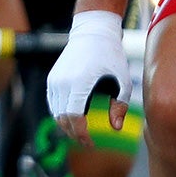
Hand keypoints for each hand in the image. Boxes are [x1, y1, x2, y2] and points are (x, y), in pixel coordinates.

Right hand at [47, 11, 130, 146]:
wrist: (93, 32)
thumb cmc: (111, 56)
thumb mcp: (123, 79)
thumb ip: (120, 105)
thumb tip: (115, 128)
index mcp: (79, 82)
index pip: (73, 116)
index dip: (81, 134)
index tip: (90, 144)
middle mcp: (62, 81)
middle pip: (62, 117)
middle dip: (73, 133)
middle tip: (87, 142)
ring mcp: (55, 79)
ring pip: (55, 111)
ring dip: (66, 124)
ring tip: (80, 132)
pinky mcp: (52, 77)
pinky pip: (52, 102)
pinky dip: (60, 113)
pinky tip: (72, 119)